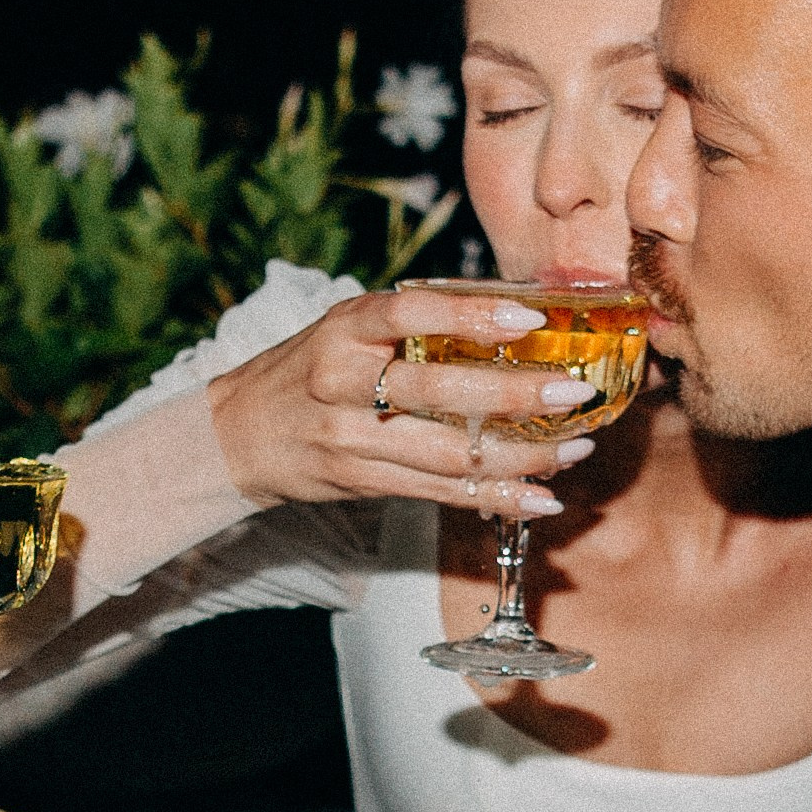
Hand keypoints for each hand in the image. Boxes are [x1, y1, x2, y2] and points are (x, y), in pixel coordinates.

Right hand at [208, 285, 600, 517]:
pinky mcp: (362, 481)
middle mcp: (343, 382)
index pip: (408, 314)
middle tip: (572, 392)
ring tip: (574, 448)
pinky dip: (494, 497)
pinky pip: (439, 492)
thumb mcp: (345, 331)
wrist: (237, 436)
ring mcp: (351, 438)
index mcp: (343, 330)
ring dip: (519, 455)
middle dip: (512, 395)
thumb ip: (410, 326)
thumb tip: (510, 315)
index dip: (470, 314)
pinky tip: (540, 497)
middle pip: (436, 391)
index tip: (529, 319)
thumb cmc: (307, 372)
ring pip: (446, 452)